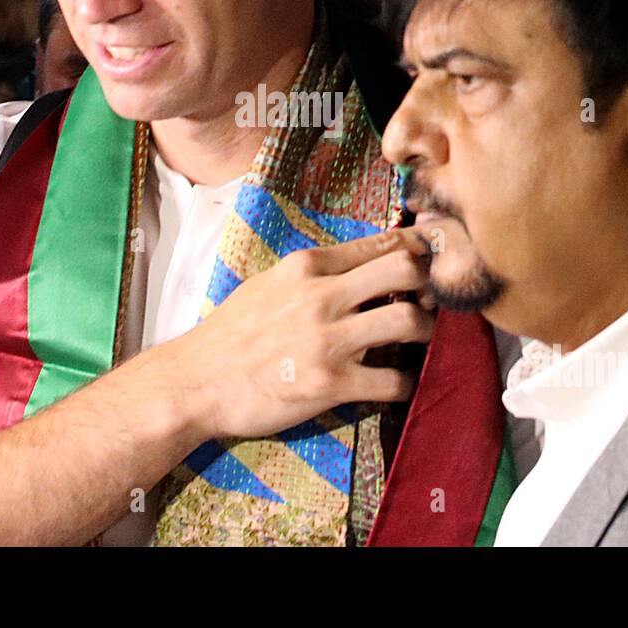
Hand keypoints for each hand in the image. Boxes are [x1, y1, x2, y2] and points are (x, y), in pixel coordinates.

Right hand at [159, 229, 434, 439]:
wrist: (197, 381)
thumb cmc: (231, 333)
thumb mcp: (269, 283)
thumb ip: (313, 273)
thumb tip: (358, 265)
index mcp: (306, 267)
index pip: (380, 243)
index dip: (416, 248)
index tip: (430, 257)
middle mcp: (321, 296)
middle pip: (405, 270)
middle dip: (428, 284)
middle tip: (430, 300)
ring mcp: (327, 340)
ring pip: (409, 322)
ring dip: (425, 333)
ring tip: (421, 342)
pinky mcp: (330, 383)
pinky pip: (392, 380)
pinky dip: (405, 384)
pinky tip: (399, 384)